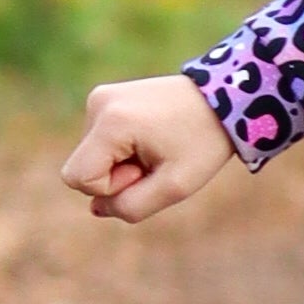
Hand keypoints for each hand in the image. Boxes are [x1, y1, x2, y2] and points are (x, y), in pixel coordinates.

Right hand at [61, 74, 234, 222]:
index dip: (112, 188)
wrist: (224, 99)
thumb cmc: (203, 143)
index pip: (79, 179)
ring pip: (91, 156)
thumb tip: (96, 207)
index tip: (147, 170)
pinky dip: (122, 149)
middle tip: (156, 160)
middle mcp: (98, 103)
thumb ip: (131, 206)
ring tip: (157, 145)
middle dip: (116, 176)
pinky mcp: (105, 97)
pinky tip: (151, 137)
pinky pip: (99, 142)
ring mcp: (99, 97)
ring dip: (122, 162)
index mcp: (111, 123)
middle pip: (82, 168)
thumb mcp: (174, 187)